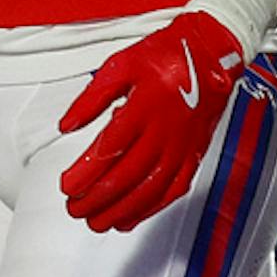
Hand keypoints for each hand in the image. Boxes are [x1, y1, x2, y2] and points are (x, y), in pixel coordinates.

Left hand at [58, 10, 245, 232]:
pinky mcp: (193, 155)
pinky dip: (150, 209)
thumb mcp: (118, 66)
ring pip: (150, 190)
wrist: (210, 54)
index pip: (109, 150)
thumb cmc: (163, 56)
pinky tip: (131, 218)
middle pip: (127, 176)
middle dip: (98, 198)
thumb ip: (90, 98)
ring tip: (96, 221)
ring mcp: (181, 147)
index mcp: (143, 108)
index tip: (66, 185)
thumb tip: (66, 125)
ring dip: (121, 210)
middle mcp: (164, 132)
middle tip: (74, 208)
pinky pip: (172, 190)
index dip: (85, 173)